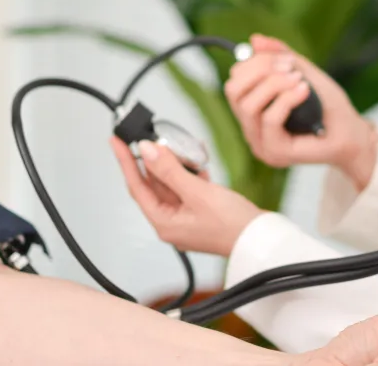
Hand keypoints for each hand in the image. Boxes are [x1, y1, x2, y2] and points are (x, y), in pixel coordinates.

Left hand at [110, 136, 263, 256]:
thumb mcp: (198, 193)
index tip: (116, 141)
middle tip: (151, 137)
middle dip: (155, 160)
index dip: (125, 162)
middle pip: (154, 184)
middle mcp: (172, 222)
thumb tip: (148, 150)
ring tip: (181, 147)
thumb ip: (170, 171)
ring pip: (172, 184)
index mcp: (164, 223)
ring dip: (176, 164)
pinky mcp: (201, 212)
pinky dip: (191, 173)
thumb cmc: (233, 225)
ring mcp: (187, 218)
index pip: (137, 186)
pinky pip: (189, 188)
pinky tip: (198, 161)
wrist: (262, 240)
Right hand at [226, 34, 377, 187]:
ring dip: (274, 84)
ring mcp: (260, 144)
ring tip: (300, 80)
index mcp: (252, 112)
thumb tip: (255, 39)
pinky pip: (269, 119)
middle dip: (261, 70)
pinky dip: (287, 99)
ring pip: (248, 105)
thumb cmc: (328, 106)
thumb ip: (280, 56)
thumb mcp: (303, 72)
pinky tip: (304, 91)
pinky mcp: (275, 152)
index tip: (287, 59)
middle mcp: (251, 130)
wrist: (353, 133)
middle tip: (290, 66)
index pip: (234, 82)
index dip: (255, 62)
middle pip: (233, 91)